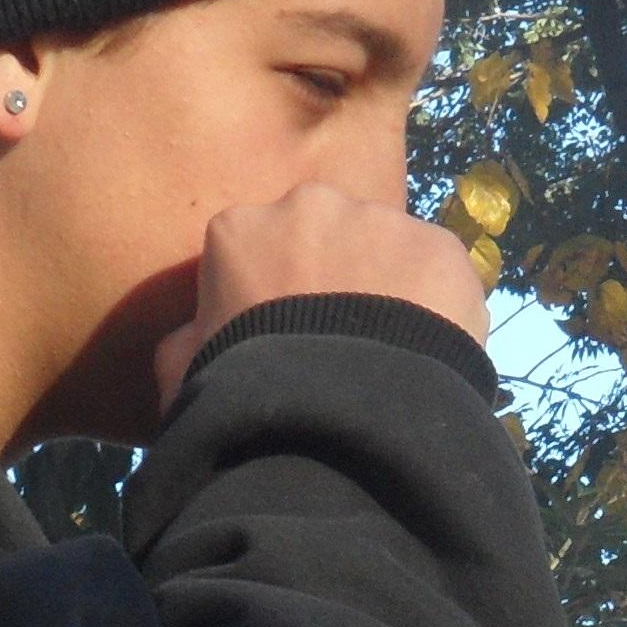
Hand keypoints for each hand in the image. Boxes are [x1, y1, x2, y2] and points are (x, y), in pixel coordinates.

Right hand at [153, 182, 494, 407]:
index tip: (291, 340)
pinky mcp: (440, 248)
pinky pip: (441, 276)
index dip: (277, 297)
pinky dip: (441, 311)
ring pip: (389, 251)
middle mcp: (309, 205)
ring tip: (393, 360)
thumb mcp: (186, 375)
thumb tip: (188, 336)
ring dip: (392, 292)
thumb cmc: (246, 398)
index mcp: (238, 229)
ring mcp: (380, 221)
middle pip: (329, 237)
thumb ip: (185, 341)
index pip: (261, 251)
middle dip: (337, 278)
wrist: (336, 421)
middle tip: (348, 347)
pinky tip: (429, 360)